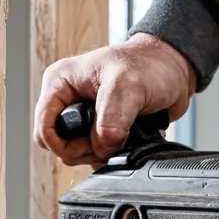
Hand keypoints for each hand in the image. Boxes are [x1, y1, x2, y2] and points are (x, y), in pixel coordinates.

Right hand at [35, 35, 196, 164]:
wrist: (174, 70)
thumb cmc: (149, 64)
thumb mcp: (127, 85)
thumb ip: (110, 119)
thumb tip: (103, 147)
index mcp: (60, 83)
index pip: (44, 128)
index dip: (63, 145)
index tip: (90, 144)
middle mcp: (68, 100)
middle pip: (59, 145)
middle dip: (84, 151)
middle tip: (112, 139)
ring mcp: (85, 116)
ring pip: (78, 152)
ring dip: (101, 153)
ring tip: (123, 136)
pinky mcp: (102, 128)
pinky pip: (97, 153)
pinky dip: (112, 154)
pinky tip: (128, 141)